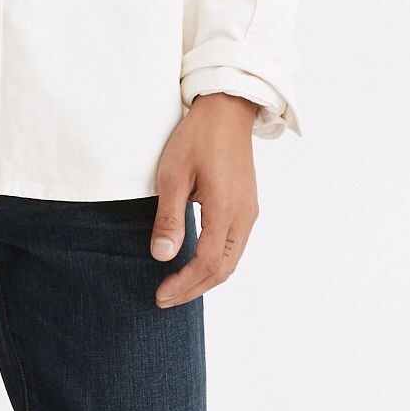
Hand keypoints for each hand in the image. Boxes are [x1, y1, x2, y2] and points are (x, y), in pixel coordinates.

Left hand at [151, 93, 259, 307]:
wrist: (227, 110)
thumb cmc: (197, 138)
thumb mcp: (172, 176)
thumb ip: (169, 218)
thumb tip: (162, 256)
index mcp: (226, 210)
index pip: (207, 263)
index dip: (183, 284)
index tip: (160, 295)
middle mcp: (244, 216)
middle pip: (223, 270)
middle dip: (194, 289)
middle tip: (165, 300)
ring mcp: (249, 212)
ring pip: (232, 261)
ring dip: (206, 279)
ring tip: (178, 288)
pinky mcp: (248, 206)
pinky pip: (235, 246)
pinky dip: (216, 263)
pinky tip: (196, 264)